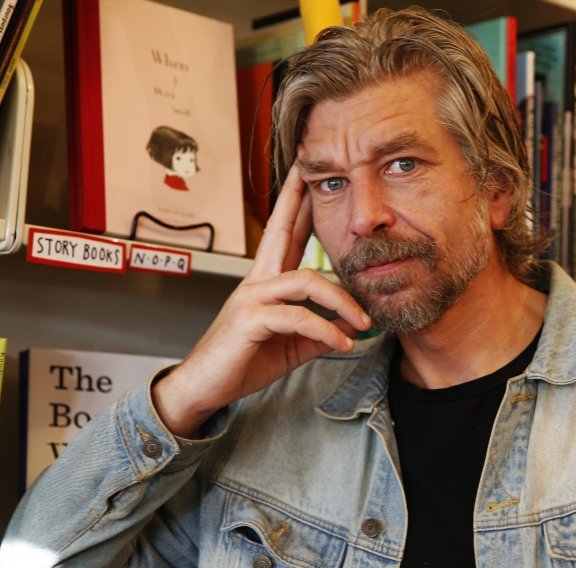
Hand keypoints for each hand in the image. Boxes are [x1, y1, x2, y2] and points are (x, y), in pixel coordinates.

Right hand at [152, 165, 370, 436]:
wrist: (205, 388)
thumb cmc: (244, 361)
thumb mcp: (291, 344)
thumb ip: (318, 331)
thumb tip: (350, 328)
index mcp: (267, 282)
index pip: (284, 235)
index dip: (296, 205)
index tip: (307, 178)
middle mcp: (258, 281)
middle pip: (281, 230)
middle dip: (298, 199)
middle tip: (312, 170)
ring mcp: (252, 297)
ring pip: (306, 280)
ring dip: (341, 300)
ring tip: (363, 322)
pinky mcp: (250, 319)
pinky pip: (298, 316)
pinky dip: (325, 330)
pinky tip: (342, 344)